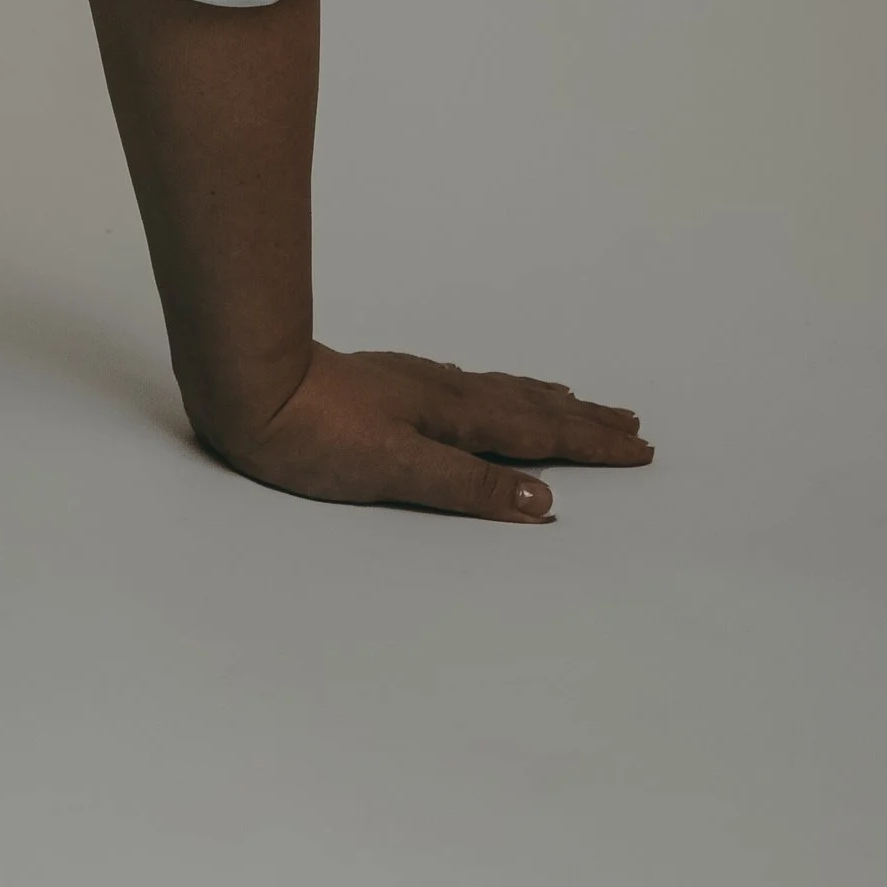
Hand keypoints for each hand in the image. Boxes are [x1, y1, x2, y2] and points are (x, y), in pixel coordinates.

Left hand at [197, 339, 654, 520]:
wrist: (247, 384)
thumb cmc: (314, 434)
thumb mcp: (398, 470)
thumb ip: (469, 487)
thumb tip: (544, 501)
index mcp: (452, 417)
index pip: (537, 433)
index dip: (590, 443)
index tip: (639, 445)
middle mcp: (440, 393)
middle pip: (527, 405)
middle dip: (581, 418)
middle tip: (630, 421)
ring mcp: (413, 385)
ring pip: (496, 392)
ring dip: (543, 400)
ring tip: (575, 400)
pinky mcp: (386, 385)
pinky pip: (466, 387)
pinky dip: (497, 391)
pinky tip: (484, 392)